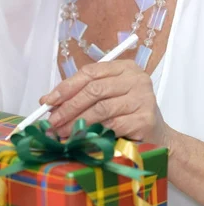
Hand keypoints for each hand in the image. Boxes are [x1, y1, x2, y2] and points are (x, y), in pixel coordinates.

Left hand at [40, 60, 168, 145]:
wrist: (158, 138)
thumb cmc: (127, 115)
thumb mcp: (105, 99)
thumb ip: (81, 95)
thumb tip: (47, 101)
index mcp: (124, 68)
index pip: (90, 72)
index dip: (66, 87)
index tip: (48, 101)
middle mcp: (136, 79)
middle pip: (94, 90)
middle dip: (68, 106)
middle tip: (52, 121)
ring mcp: (143, 98)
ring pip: (101, 109)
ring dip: (77, 122)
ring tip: (62, 132)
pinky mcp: (145, 119)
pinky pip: (112, 125)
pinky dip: (95, 132)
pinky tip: (83, 138)